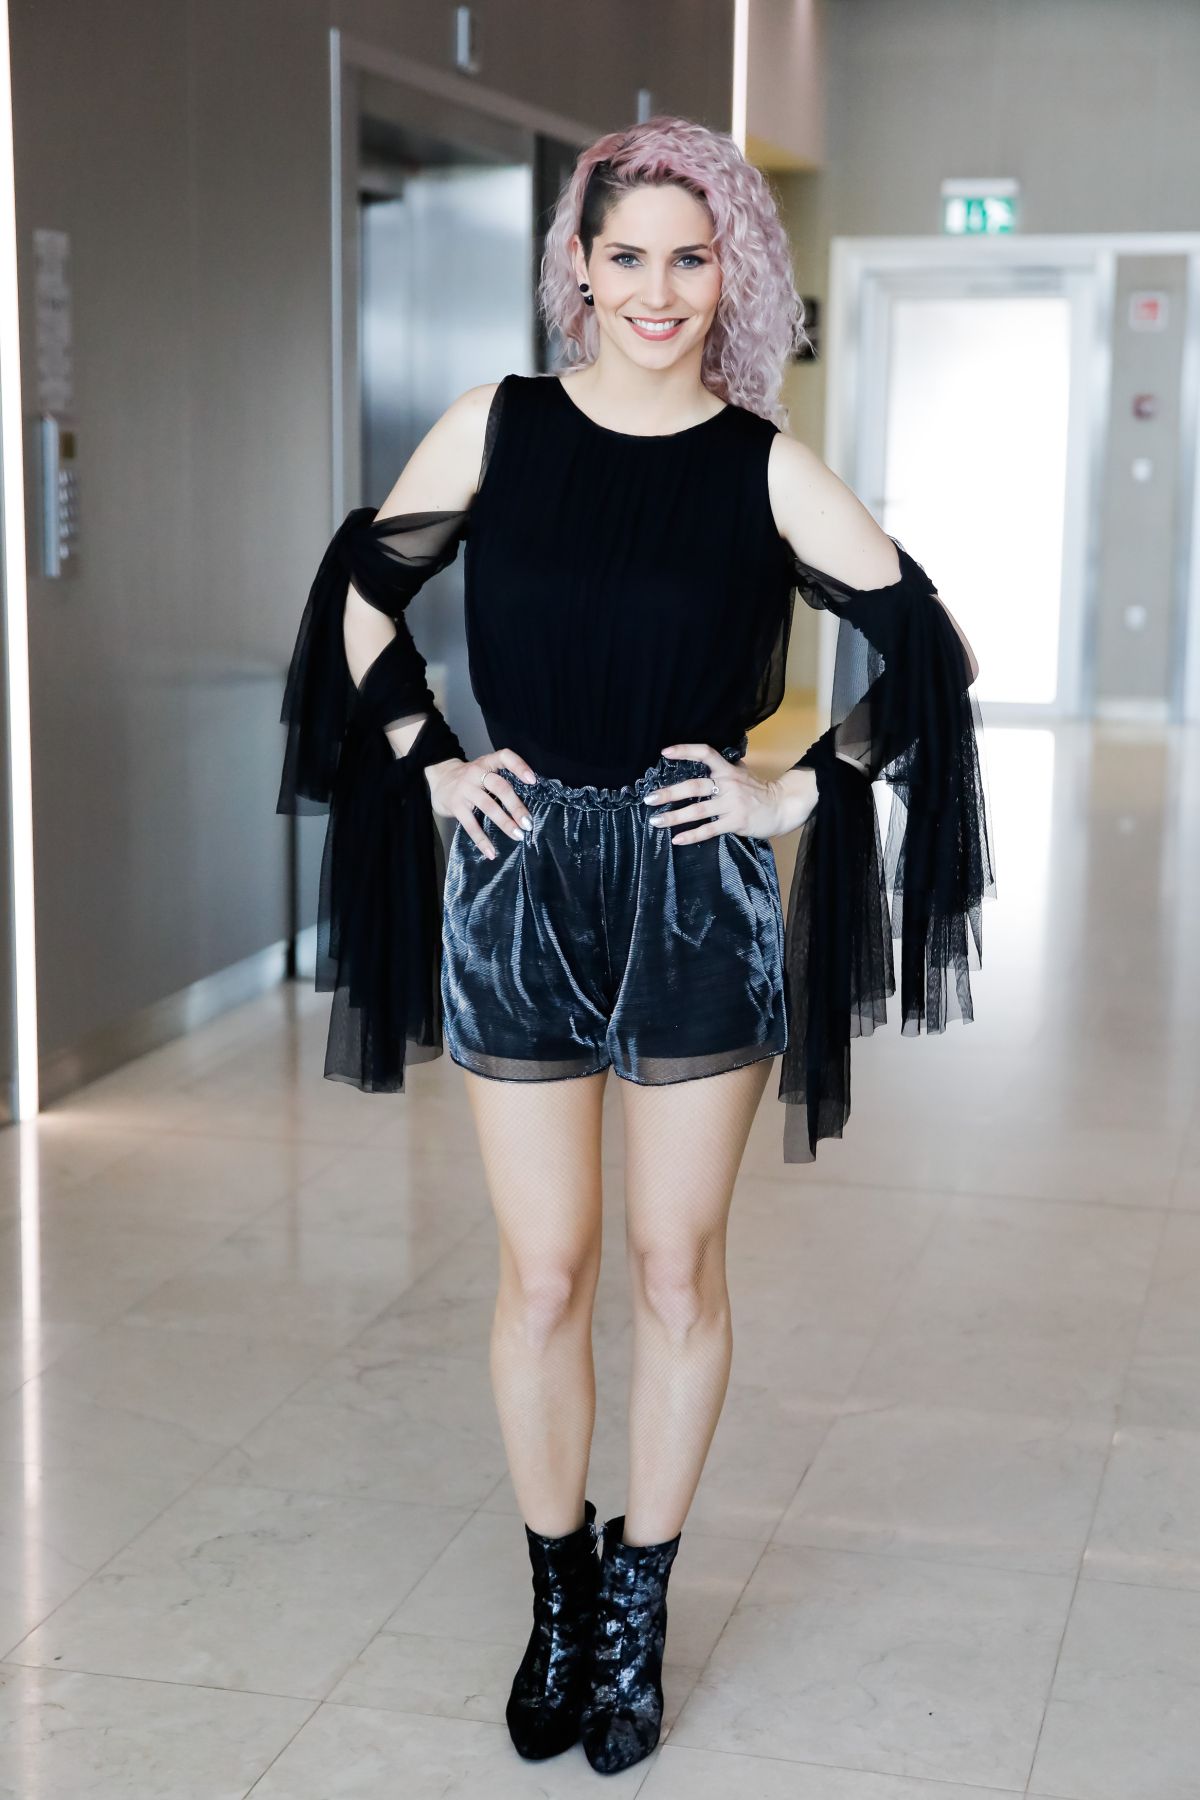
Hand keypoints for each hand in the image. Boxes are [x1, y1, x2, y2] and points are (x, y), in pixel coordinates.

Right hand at [425, 749, 536, 860]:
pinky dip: (482, 840)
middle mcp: (476, 773)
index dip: (520, 767)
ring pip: (489, 806)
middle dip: (516, 806)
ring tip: (518, 835)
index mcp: (487, 762)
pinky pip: (471, 825)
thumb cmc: (469, 777)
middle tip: (528, 823)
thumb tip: (526, 804)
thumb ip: (500, 778)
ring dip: (505, 823)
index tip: (532, 781)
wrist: (439, 777)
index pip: (505, 757)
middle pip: (500, 787)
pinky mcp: (456, 805)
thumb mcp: (484, 769)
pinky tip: (491, 852)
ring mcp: (465, 789)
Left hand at [643, 744, 818, 844]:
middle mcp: (728, 785)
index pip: (706, 753)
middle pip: (694, 786)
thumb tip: (705, 760)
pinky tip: (677, 839)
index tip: (665, 753)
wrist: (782, 807)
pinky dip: (692, 835)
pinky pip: (709, 830)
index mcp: (728, 770)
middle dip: (669, 793)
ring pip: (698, 810)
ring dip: (674, 817)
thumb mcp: (742, 773)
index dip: (685, 751)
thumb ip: (724, 769)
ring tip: (656, 821)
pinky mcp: (735, 822)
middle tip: (649, 799)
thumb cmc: (759, 791)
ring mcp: (732, 804)